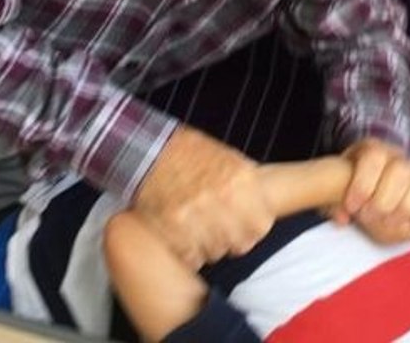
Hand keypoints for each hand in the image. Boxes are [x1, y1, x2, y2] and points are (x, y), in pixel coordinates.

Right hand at [134, 126, 273, 268]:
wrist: (147, 151)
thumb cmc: (188, 154)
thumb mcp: (228, 158)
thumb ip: (247, 186)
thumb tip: (263, 207)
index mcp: (241, 178)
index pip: (261, 226)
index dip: (251, 229)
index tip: (243, 226)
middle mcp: (222, 196)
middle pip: (240, 243)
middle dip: (231, 240)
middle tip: (218, 230)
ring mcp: (197, 213)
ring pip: (216, 253)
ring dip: (208, 247)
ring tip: (197, 229)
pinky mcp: (173, 228)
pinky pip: (192, 258)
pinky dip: (188, 253)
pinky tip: (183, 236)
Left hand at [334, 138, 409, 242]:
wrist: (367, 198)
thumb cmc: (350, 194)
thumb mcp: (335, 194)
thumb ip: (333, 203)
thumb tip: (342, 215)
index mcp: (372, 150)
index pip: (374, 156)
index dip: (363, 184)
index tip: (352, 207)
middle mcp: (397, 157)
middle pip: (400, 170)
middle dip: (384, 200)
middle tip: (370, 217)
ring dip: (406, 205)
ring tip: (390, 223)